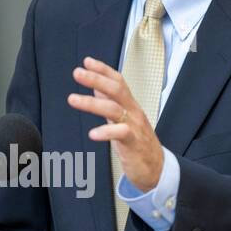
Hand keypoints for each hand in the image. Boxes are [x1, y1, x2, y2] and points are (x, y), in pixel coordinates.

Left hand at [67, 55, 163, 191]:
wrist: (157, 169)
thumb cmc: (139, 144)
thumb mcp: (124, 120)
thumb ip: (110, 103)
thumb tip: (96, 88)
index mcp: (130, 106)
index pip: (118, 81)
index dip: (103, 70)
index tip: (87, 61)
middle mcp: (133, 112)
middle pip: (116, 90)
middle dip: (96, 79)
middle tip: (78, 72)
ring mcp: (135, 127)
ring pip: (114, 109)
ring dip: (92, 103)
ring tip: (73, 99)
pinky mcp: (134, 143)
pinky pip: (121, 133)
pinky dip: (106, 132)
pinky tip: (92, 134)